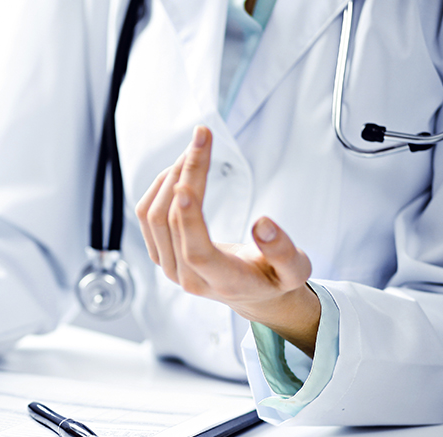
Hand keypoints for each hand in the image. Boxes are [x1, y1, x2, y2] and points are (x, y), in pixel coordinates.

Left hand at [136, 125, 321, 355]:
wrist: (253, 294)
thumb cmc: (275, 278)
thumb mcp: (296, 270)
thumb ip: (283, 251)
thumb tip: (263, 223)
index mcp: (223, 281)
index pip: (197, 252)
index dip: (188, 220)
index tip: (185, 183)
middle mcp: (188, 277)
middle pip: (172, 222)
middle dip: (187, 174)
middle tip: (203, 136)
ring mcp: (169, 267)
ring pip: (153, 217)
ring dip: (172, 176)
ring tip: (196, 149)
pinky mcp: (160, 254)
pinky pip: (146, 217)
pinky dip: (160, 187)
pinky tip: (181, 169)